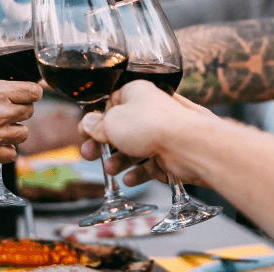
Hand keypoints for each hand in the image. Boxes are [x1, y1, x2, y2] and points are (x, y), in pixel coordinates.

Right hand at [0, 79, 42, 169]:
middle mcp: (1, 111)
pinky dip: (6, 151)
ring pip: (24, 133)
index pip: (33, 91)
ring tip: (0, 129)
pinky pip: (12, 154)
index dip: (32, 93)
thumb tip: (0, 95)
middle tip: (7, 112)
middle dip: (20, 111)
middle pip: (29, 111)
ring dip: (15, 131)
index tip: (28, 95)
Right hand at [78, 81, 216, 186]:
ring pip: (135, 147)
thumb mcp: (111, 123)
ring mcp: (161, 131)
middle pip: (120, 128)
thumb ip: (96, 125)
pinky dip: (139, 171)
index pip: (110, 105)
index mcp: (134, 93)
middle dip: (103, 144)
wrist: (188, 145)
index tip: (85, 133)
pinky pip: (151, 162)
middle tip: (90, 154)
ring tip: (111, 170)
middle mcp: (149, 109)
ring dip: (120, 160)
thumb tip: (87, 123)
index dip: (96, 120)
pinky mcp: (171, 151)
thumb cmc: (150, 125)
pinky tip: (130, 179)